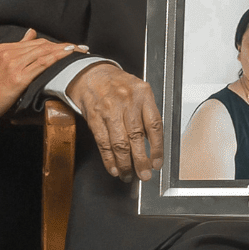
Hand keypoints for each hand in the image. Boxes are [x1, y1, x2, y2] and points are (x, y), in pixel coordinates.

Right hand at [0, 29, 87, 119]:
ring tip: (82, 51)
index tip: (70, 46)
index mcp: (2, 50)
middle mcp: (7, 53)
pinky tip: (69, 54)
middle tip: (82, 48)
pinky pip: (42, 63)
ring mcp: (12, 64)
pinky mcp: (17, 77)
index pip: (34, 43)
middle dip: (64, 45)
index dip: (54, 44)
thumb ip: (13, 51)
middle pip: (42, 45)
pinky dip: (58, 57)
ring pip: (44, 51)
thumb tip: (30, 33)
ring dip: (66, 50)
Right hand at [68, 64, 164, 179]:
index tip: (157, 163)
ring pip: (119, 143)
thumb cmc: (118, 84)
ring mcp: (109, 110)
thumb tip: (153, 143)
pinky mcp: (94, 118)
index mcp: (143, 94)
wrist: (91, 74)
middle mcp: (127, 101)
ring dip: (125, 164)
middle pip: (137, 137)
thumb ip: (147, 113)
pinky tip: (114, 168)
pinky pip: (103, 143)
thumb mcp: (138, 91)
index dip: (157, 148)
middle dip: (141, 161)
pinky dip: (109, 159)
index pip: (154, 125)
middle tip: (145, 175)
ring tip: (129, 175)